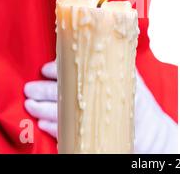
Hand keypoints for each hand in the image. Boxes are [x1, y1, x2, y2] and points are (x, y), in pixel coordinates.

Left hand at [24, 61, 177, 152]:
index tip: (47, 69)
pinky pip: (68, 133)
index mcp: (113, 80)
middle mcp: (104, 98)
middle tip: (31, 88)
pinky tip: (43, 122)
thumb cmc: (135, 99)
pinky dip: (53, 127)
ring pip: (63, 114)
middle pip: (68, 93)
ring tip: (31, 105)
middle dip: (45, 90)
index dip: (59, 70)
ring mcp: (98, 119)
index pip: (80, 72)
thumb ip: (113, 62)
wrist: (148, 128)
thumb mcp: (131, 76)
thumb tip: (90, 44)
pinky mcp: (93, 135)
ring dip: (43, 109)